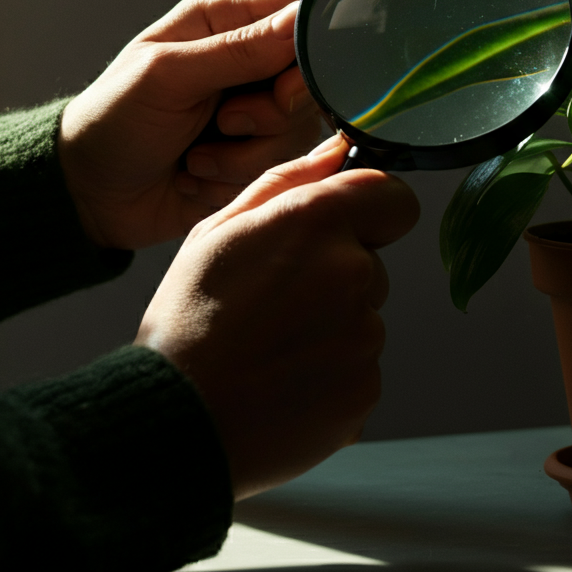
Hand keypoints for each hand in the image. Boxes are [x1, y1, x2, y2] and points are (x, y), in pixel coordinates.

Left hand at [58, 0, 321, 249]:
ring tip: (197, 154)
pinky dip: (237, 177)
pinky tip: (198, 173)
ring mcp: (254, 113)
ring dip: (245, 154)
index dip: (309, 47)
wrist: (91, 196)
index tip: (284, 83)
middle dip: (270, 113)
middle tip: (226, 121)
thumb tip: (299, 20)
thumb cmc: (113, 121)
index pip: (296, 11)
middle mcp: (246, 63)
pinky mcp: (256, 157)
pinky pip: (280, 167)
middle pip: (308, 80)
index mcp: (222, 22)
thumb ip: (237, 50)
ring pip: (297, 130)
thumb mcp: (168, 76)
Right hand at [135, 136, 420, 499]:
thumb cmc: (188, 322)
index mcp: (316, 223)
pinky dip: (332, 375)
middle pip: (371, 263)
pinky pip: (360, 368)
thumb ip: (287, 181)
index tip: (343, 230)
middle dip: (336, 275)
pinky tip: (283, 382)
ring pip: (364, 318)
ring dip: (331, 327)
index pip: (395, 199)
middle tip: (275, 304)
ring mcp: (364, 336)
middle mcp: (352, 273)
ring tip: (271, 348)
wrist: (176, 422)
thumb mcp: (218, 232)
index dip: (372, 211)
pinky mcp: (366, 389)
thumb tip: (336, 149)